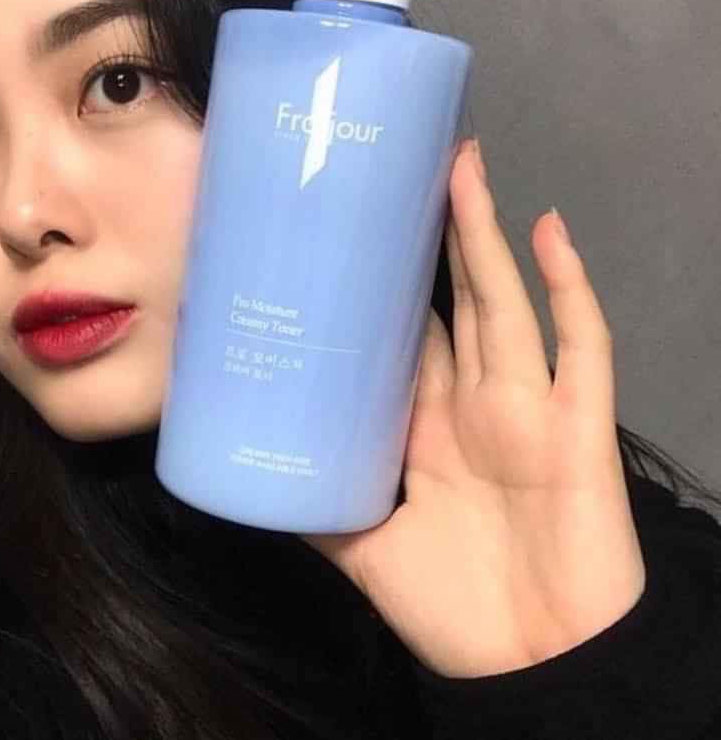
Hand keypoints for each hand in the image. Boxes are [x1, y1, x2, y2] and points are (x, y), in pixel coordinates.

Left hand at [300, 137, 645, 678]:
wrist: (534, 667)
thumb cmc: (454, 609)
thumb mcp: (364, 550)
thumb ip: (315, 508)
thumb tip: (251, 474)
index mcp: (426, 424)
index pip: (404, 334)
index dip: (382, 284)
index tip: (353, 229)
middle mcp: (475, 402)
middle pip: (455, 301)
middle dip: (434, 237)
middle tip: (408, 167)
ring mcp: (530, 406)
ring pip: (506, 304)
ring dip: (485, 235)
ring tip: (460, 168)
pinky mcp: (579, 426)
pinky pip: (582, 347)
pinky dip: (571, 290)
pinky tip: (549, 234)